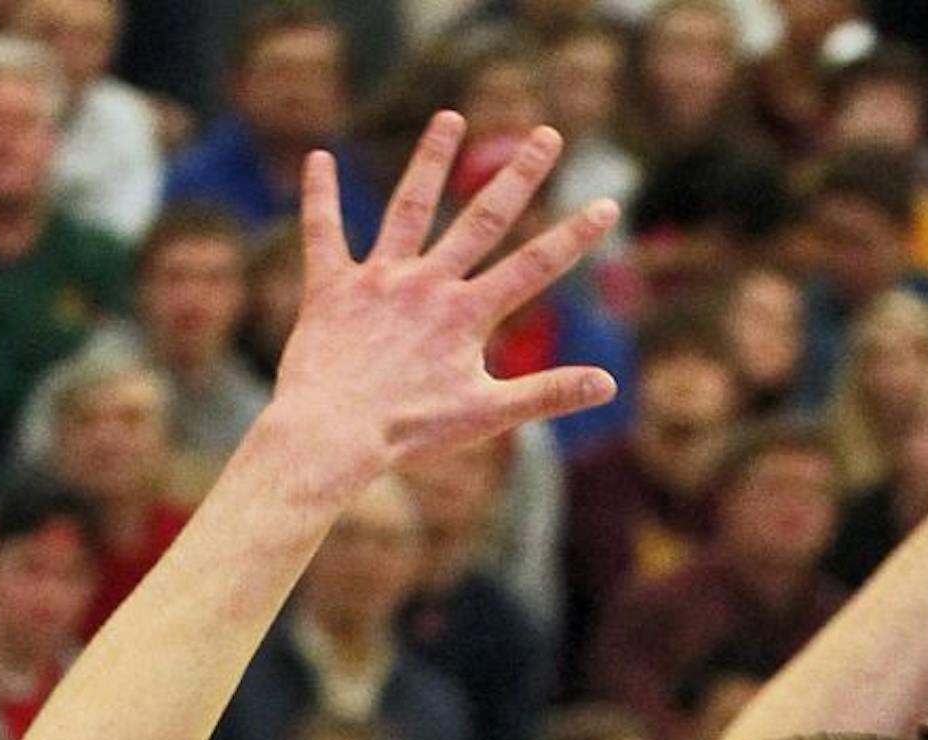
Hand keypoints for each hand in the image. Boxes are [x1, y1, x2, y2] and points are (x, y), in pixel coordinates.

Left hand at [275, 114, 618, 484]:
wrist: (334, 433)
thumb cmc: (411, 431)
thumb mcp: (488, 416)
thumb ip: (547, 393)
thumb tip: (607, 384)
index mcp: (466, 314)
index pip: (533, 268)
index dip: (573, 237)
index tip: (607, 205)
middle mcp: (427, 284)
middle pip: (481, 220)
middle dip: (519, 176)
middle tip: (547, 133)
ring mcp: (379, 280)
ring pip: (409, 208)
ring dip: (431, 161)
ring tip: (449, 117)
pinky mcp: (332, 287)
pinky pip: (324, 232)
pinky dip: (321, 195)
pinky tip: (319, 158)